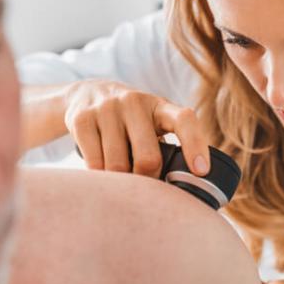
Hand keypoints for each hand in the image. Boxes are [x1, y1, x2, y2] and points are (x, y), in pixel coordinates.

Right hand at [64, 79, 209, 177]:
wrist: (87, 94)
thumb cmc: (132, 120)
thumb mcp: (153, 123)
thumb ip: (169, 147)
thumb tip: (183, 189)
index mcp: (160, 106)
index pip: (185, 120)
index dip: (195, 146)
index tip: (201, 172)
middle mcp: (135, 102)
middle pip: (148, 157)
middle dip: (149, 180)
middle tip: (146, 187)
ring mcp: (107, 109)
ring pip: (117, 166)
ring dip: (121, 182)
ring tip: (122, 180)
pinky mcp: (82, 119)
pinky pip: (94, 163)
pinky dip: (100, 177)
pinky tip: (103, 174)